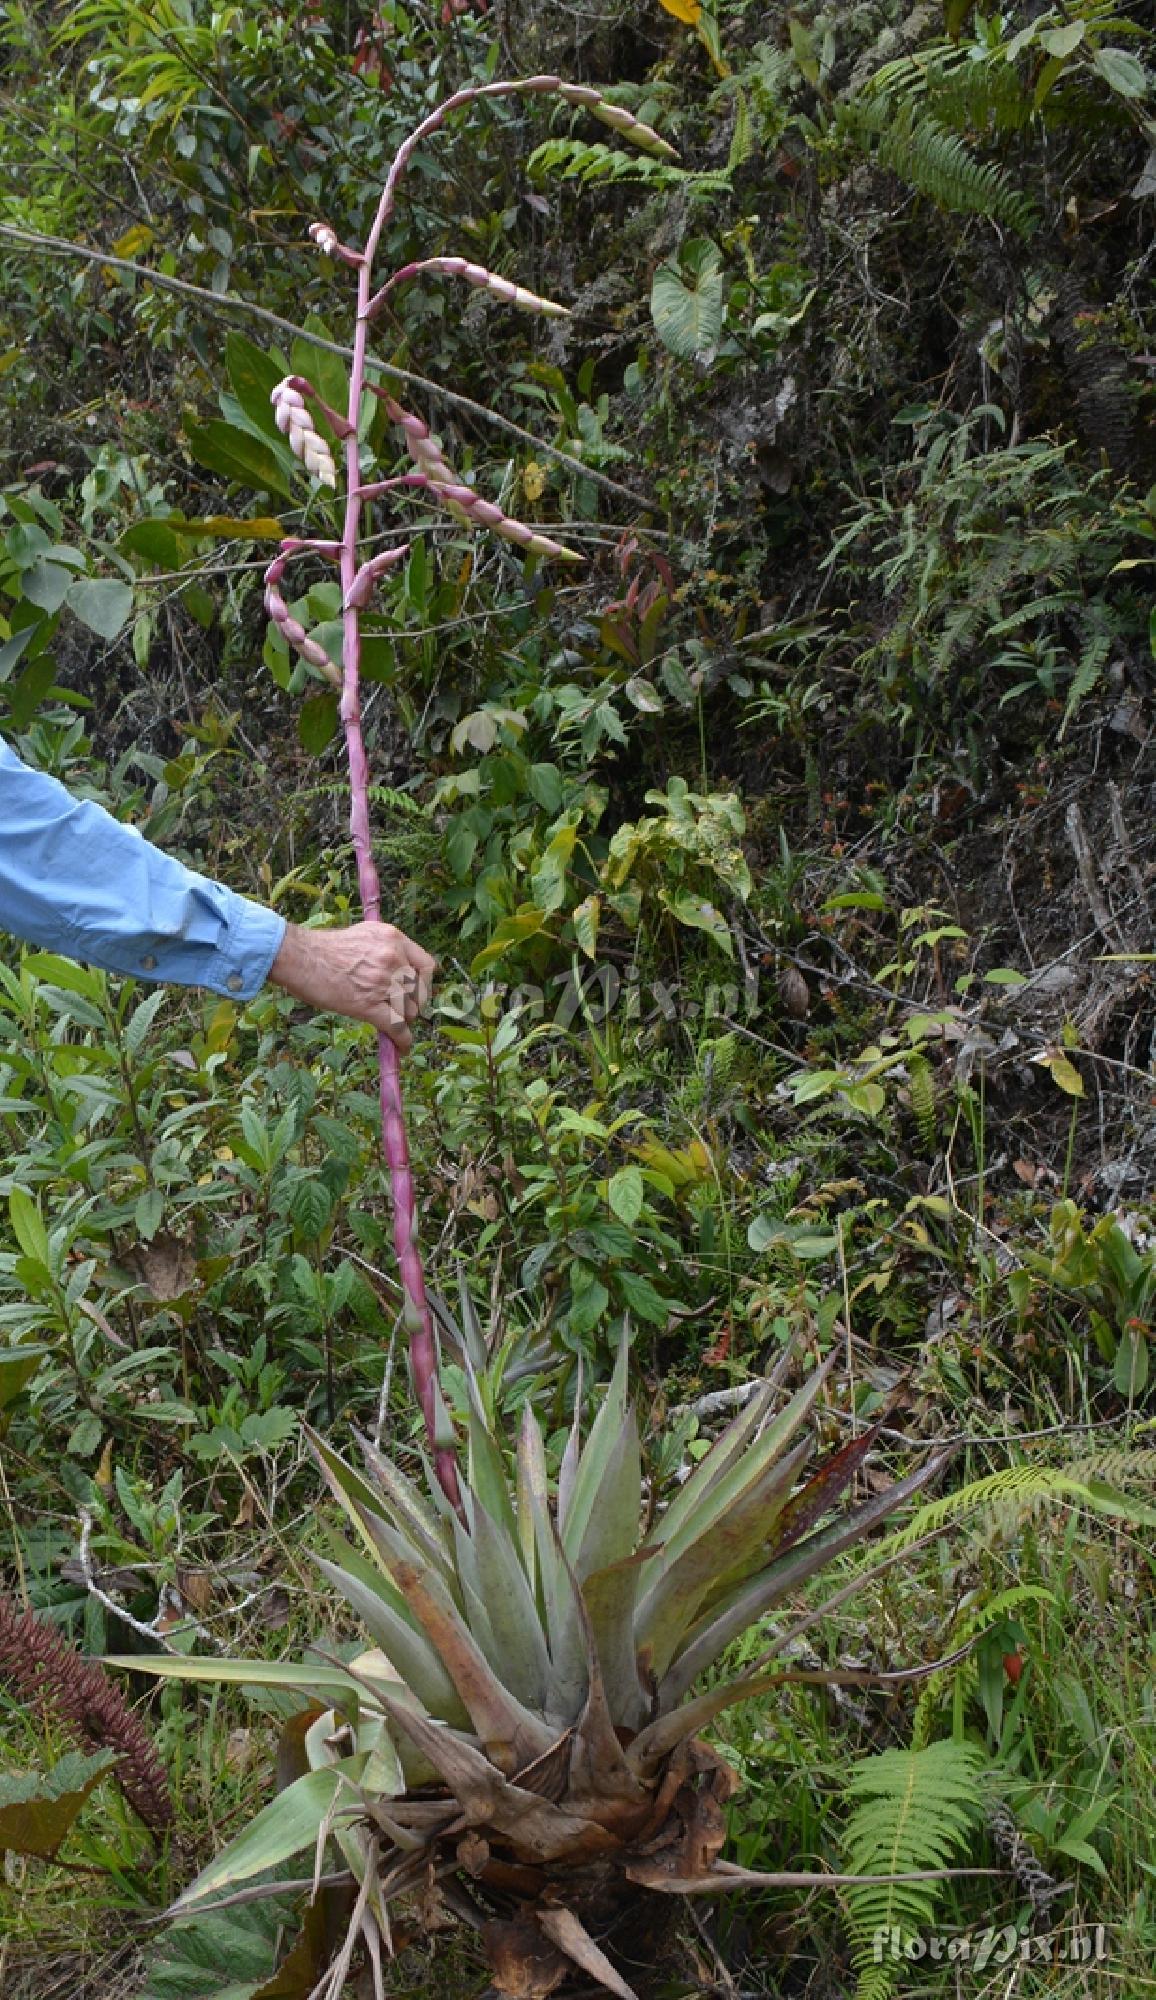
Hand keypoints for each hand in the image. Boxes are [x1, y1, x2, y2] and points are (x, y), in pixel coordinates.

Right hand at [268, 920, 435, 1050]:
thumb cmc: (324, 948)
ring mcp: (383, 983)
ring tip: (393, 1023)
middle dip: (412, 1004)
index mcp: (394, 938)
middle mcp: (393, 958)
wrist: (300, 957)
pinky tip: (401, 1046)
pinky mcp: (369, 1006)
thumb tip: (399, 970)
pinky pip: (398, 1027)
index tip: (416, 991)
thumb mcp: (364, 935)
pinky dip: (402, 1040)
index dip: (424, 983)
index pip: (426, 965)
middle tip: (400, 1010)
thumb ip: (386, 949)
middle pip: (419, 992)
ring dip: (404, 1020)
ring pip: (410, 1011)